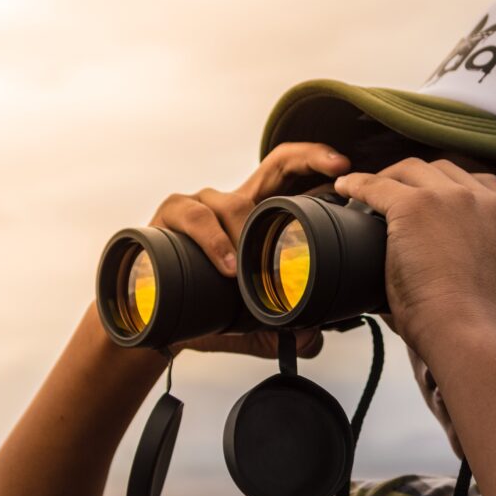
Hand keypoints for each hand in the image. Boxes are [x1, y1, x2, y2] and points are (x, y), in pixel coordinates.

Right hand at [147, 142, 351, 358]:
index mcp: (255, 219)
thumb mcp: (249, 322)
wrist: (148, 319)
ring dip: (246, 232)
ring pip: (232, 202)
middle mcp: (231, 203)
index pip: (292, 178)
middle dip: (309, 158)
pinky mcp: (169, 214)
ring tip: (250, 267)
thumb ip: (283, 327)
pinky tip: (225, 266)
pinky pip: (193, 217)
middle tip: (338, 169)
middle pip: (275, 164)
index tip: (347, 168)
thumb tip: (314, 338)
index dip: (319, 165)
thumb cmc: (200, 309)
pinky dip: (213, 241)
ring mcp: (201, 204)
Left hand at [332, 157, 495, 354]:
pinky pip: (378, 186)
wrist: (464, 330)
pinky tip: (344, 190)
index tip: (426, 198)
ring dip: (388, 178)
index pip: (477, 183)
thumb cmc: (466, 322)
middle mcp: (485, 200)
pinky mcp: (416, 205)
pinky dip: (357, 185)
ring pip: (411, 170)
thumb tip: (432, 261)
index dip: (446, 187)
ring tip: (365, 193)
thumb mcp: (485, 274)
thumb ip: (469, 252)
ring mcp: (452, 198)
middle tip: (390, 193)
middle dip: (415, 178)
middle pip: (442, 170)